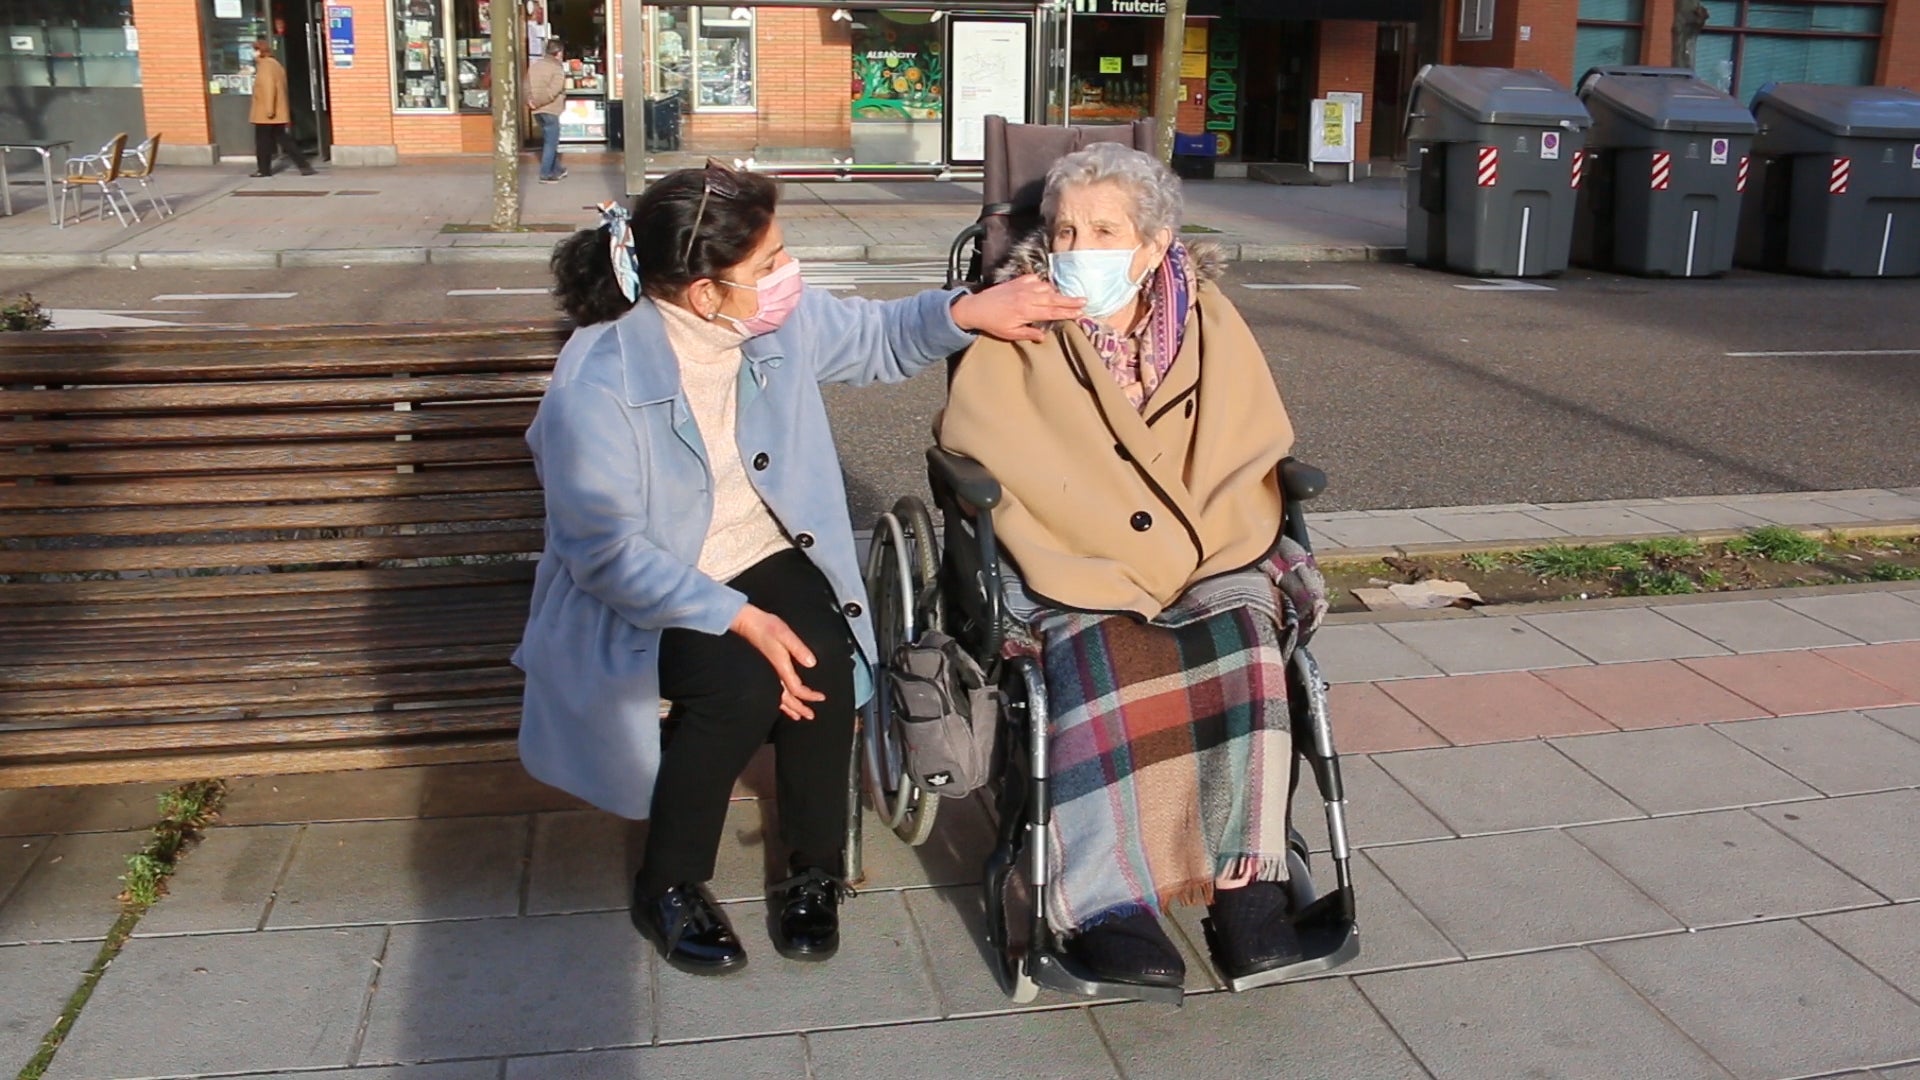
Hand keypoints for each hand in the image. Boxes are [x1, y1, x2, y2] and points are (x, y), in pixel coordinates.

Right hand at [730, 604, 827, 719]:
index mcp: (781, 667)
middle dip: (800, 708)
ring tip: (796, 716)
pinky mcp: (764, 670)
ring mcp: (767, 673)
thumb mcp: (785, 634)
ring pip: (779, 697)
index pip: (797, 689)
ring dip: (789, 708)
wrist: (746, 622)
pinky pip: (773, 691)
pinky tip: (780, 702)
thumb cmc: (766, 626)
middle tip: (810, 716)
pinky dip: (779, 701)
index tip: (821, 698)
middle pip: (788, 698)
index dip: (809, 695)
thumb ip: (798, 649)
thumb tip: (812, 663)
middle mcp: (774, 674)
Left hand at [951, 274, 1084, 341]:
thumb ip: (1028, 334)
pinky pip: (1035, 279)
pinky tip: (1046, 287)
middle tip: (1084, 300)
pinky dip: (1043, 283)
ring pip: (1046, 287)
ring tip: (1066, 297)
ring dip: (1057, 292)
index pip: (1052, 312)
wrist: (976, 307)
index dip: (1067, 313)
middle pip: (1053, 298)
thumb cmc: (992, 323)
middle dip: (1069, 300)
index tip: (1080, 312)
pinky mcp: (1017, 280)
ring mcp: (1022, 287)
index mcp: (1026, 311)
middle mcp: (1026, 297)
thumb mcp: (1010, 334)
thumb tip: (1043, 336)